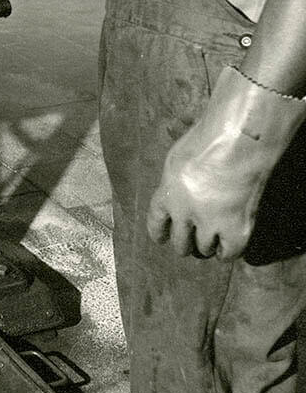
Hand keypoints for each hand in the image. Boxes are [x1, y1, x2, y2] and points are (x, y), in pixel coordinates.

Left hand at [147, 66, 305, 258]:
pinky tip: (229, 244)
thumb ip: (174, 175)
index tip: (162, 238)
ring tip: (210, 241)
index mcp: (166, 194)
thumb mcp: (178, 155)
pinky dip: (227, 251)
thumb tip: (174, 161)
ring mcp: (209, 224)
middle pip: (179, 242)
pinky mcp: (236, 230)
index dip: (159, 233)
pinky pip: (228, 253)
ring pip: (202, 248)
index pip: (155, 223)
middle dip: (184, 242)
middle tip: (190, 241)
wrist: (237, 142)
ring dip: (205, 246)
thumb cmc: (208, 139)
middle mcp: (183, 213)